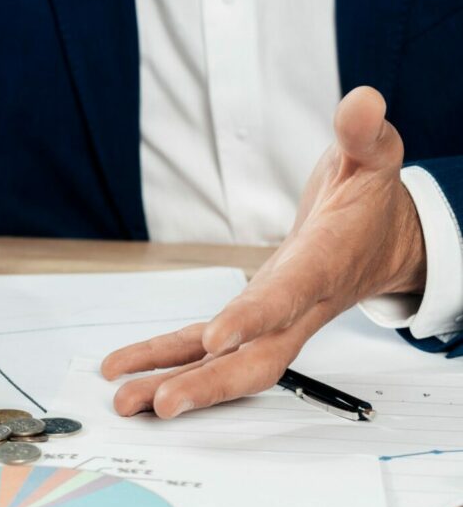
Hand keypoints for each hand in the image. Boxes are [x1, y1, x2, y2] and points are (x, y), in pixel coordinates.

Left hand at [101, 86, 425, 417]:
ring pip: (223, 365)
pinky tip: (128, 374)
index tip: (217, 337)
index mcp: (322, 267)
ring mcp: (269, 323)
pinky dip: (165, 360)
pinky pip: (201, 348)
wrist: (382, 245)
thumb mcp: (373, 158)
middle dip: (209, 383)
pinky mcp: (247, 322)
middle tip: (161, 404)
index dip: (255, 317)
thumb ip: (364, 133)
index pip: (287, 297)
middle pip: (256, 359)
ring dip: (175, 383)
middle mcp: (295, 309)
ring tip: (125, 401)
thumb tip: (362, 102)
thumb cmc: (370, 207)